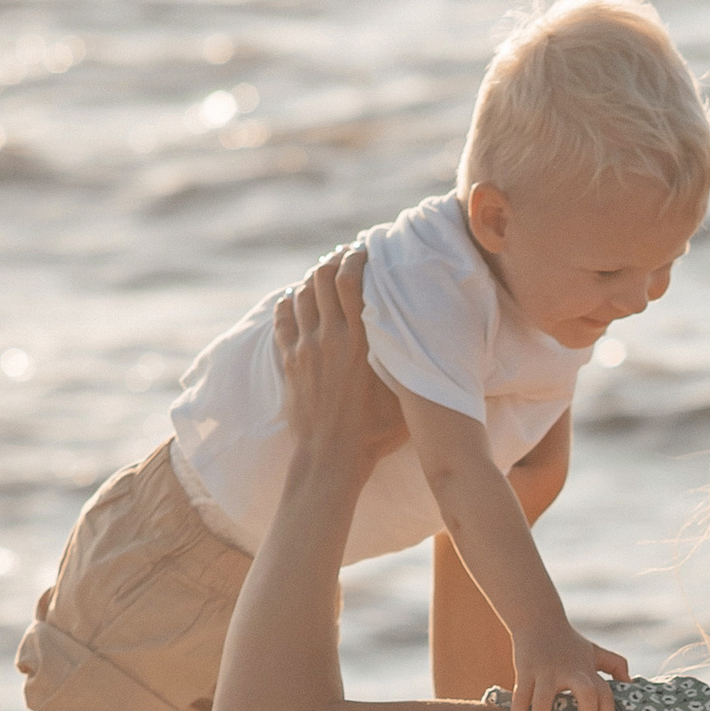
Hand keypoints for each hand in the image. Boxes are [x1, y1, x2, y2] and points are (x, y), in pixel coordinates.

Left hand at [272, 249, 406, 482]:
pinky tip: (295, 298)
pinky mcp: (289, 363)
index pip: (350, 281)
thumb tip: (426, 340)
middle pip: (322, 278)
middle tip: (343, 258)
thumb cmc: (375, 434)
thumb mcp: (404, 396)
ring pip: (301, 295)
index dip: (355, 259)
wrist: (331, 459)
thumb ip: (410, 364)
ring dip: (312, 280)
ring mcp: (305, 349)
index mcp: (359, 342)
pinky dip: (289, 302)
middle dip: (333, 261)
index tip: (363, 251)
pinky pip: (283, 320)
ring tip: (323, 276)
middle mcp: (329, 338)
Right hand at [511, 625, 631, 710]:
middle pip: (586, 694)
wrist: (539, 620)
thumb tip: (632, 683)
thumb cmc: (569, 641)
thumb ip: (615, 665)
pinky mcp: (525, 672)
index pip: (605, 694)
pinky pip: (520, 697)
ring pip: (544, 702)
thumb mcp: (595, 651)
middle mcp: (569, 672)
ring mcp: (546, 672)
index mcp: (587, 670)